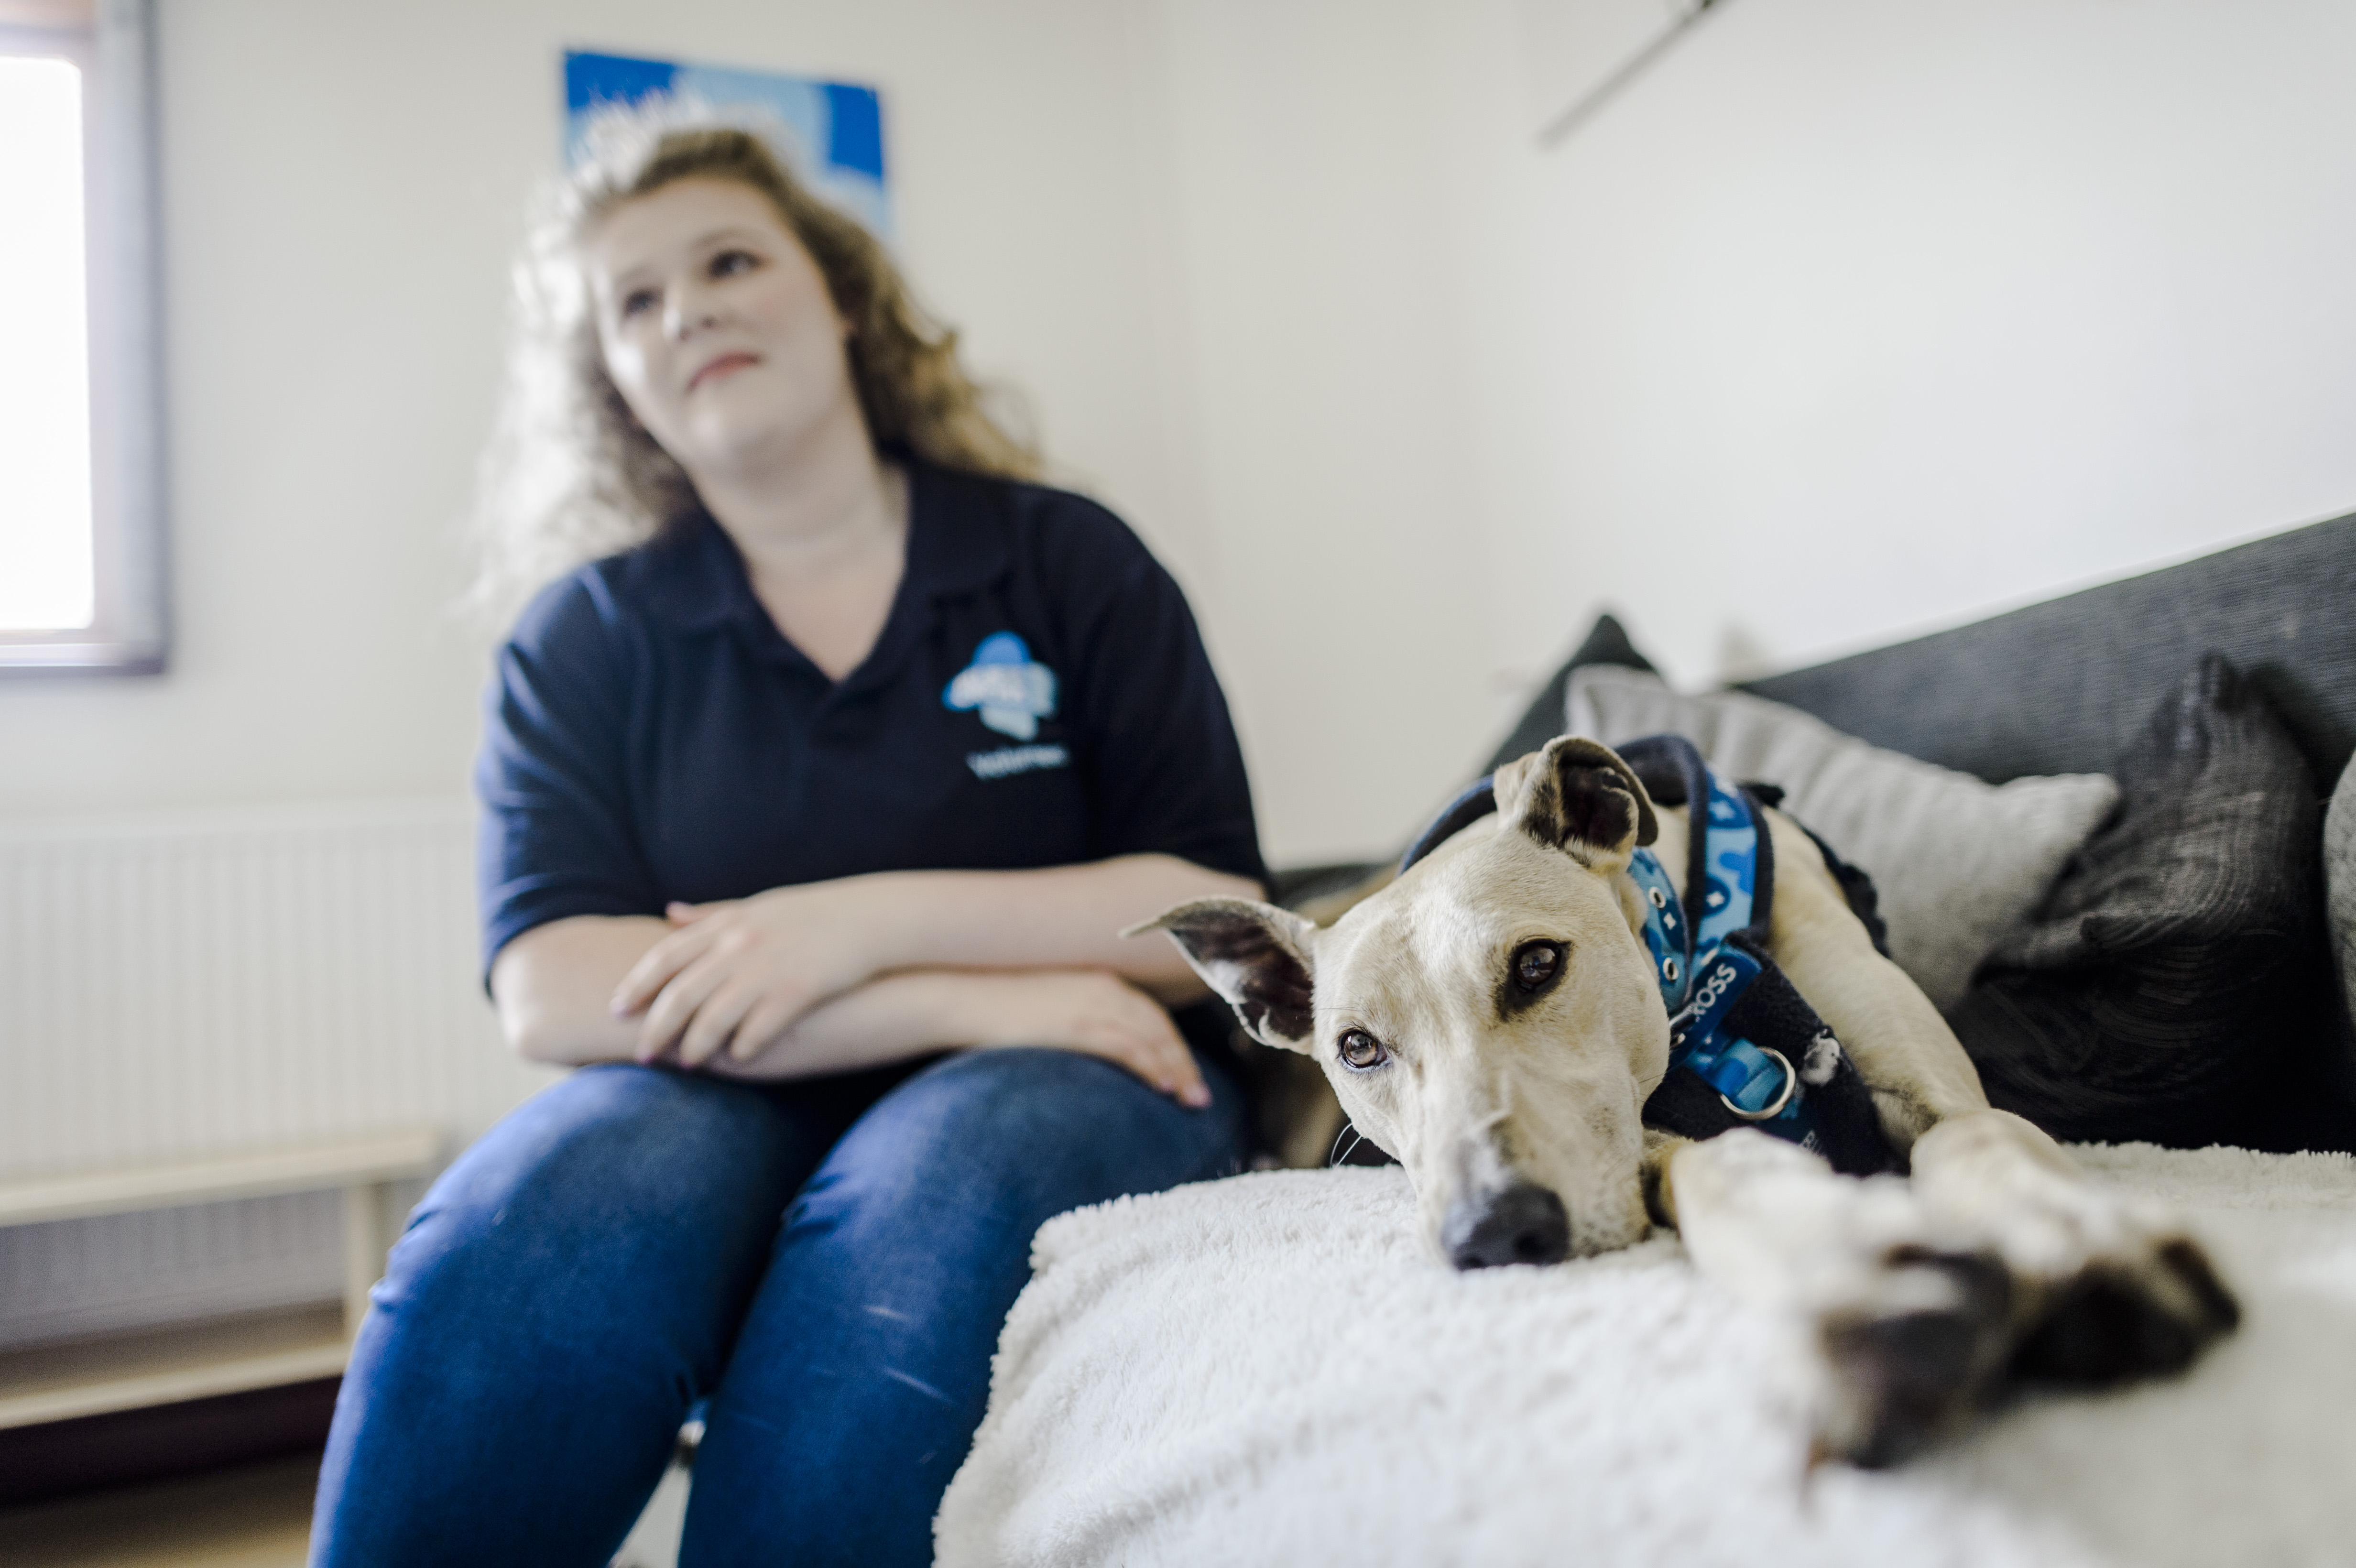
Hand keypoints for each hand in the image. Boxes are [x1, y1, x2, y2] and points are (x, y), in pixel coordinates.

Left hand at [612, 885, 891, 1066]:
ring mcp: (769, 968)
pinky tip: (736, 1059)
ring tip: (687, 1065)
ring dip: (695, 1047)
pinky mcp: (799, 990)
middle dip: (656, 1028)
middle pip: (681, 993)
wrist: (872, 916)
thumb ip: (712, 914)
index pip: (666, 957)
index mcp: (729, 923)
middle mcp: (741, 945)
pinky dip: (742, 1049)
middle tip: (642, 1055)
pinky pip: (758, 1029)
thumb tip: (669, 912)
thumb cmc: (814, 912)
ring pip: (714, 1017)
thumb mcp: (758, 904)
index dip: (636, 985)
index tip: (616, 1010)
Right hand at [965, 970, 1211, 1106]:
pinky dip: (1151, 1066)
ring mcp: (1091, 1004)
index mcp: (1098, 979)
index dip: (1173, 1044)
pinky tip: (1163, 1088)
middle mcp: (1103, 986)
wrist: (960, 993)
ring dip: (1177, 1070)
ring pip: (1153, 1038)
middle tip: (1199, 1094)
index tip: (1184, 1070)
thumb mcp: (1046, 1004)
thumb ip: (1074, 1017)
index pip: (1150, 1012)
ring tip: (1192, 1100)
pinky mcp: (1077, 1025)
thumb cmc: (995, 1003)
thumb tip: (1089, 1046)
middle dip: (1184, 1061)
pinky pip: (1128, 1047)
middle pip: (1160, 1026)